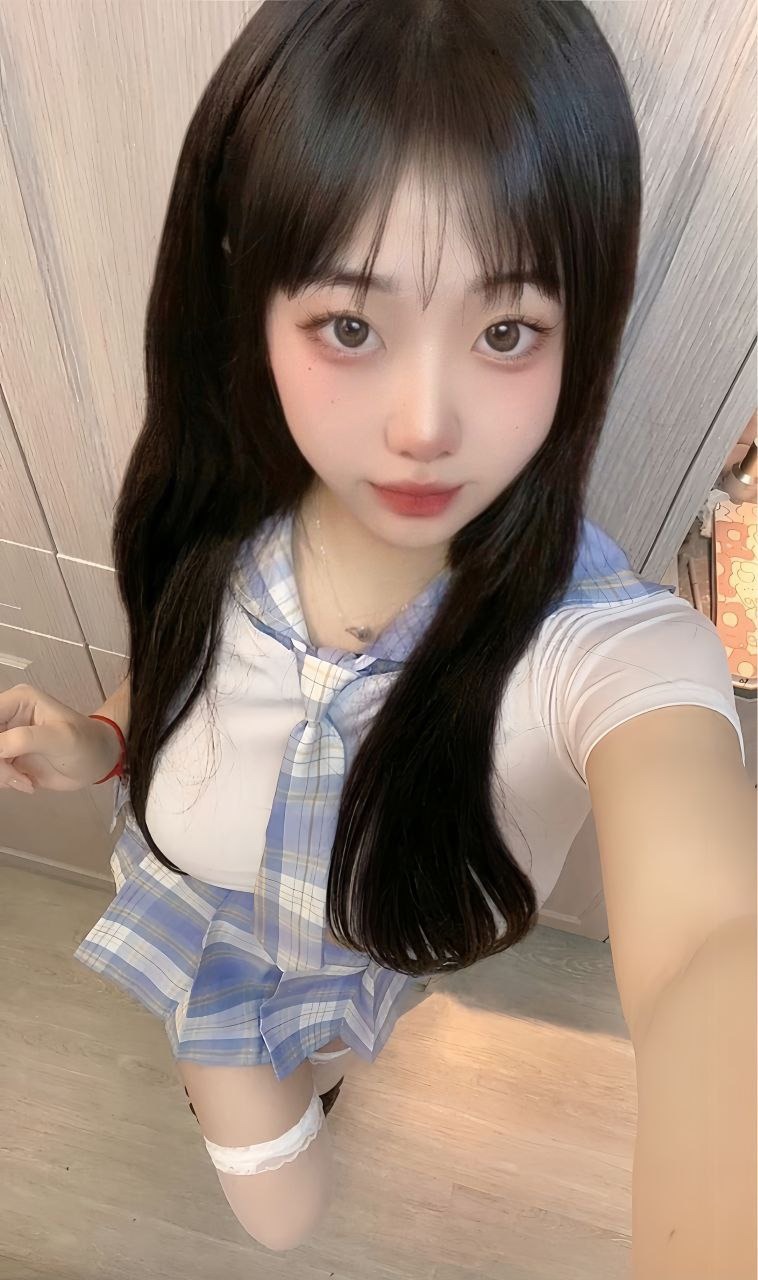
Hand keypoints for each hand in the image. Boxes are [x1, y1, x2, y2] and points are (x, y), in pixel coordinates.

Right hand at [0, 682, 120, 793]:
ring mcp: (5, 740)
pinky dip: (4, 781)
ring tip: (25, 780)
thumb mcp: (60, 738)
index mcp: (17, 701)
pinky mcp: (7, 759)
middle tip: (12, 774)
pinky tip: (26, 782)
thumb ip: (25, 739)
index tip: (2, 755)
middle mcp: (7, 718)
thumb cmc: (86, 743)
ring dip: (0, 774)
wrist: (97, 762)